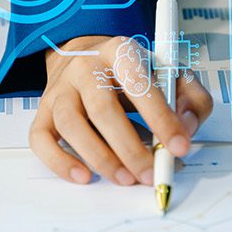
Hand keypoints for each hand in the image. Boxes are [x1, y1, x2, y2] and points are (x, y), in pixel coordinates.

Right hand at [30, 34, 212, 184]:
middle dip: (129, 148)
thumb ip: (191, 98)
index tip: (178, 147)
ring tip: (125, 178)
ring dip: (100, 158)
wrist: (87, 58)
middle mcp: (85, 68)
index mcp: (120, 52)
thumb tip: (185, 128)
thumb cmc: (133, 73)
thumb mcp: (171, 74)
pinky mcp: (43, 112)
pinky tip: (84, 176)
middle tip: (150, 174)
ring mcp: (60, 90)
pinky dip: (60, 162)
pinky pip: (41, 139)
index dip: (160, 118)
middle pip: (102, 109)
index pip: (139, 84)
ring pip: (70, 125)